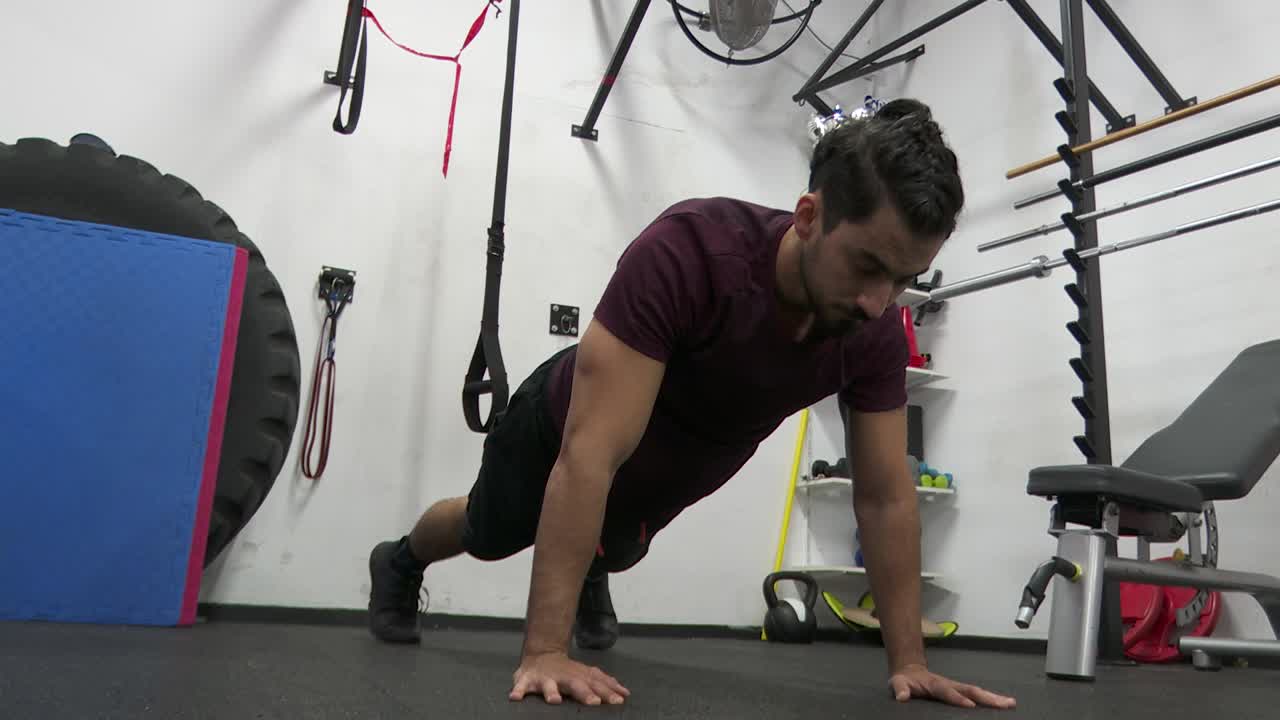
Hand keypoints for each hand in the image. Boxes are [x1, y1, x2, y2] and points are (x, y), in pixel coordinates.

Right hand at [510, 652, 629, 705]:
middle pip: (576, 685)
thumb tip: (625, 693)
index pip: (596, 684)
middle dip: (585, 693)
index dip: (608, 692)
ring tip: (554, 701)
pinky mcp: (527, 680)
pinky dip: (518, 690)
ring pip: (549, 686)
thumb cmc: (567, 670)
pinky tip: (515, 698)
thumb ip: (605, 684)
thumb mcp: (587, 674)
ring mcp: (545, 678)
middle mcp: (564, 676)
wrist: (542, 655)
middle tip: (594, 702)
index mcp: (579, 676)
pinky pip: (521, 686)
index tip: (618, 701)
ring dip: (551, 692)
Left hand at [888, 664, 1015, 708]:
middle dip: (986, 697)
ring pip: (977, 692)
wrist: (910, 671)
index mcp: (935, 684)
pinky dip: (990, 699)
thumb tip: (901, 696)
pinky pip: (976, 695)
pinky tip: (1004, 705)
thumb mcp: (897, 683)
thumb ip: (899, 689)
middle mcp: (949, 684)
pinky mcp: (960, 691)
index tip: (969, 706)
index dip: (957, 698)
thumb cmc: (904, 680)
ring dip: (993, 698)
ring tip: (1011, 703)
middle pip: (970, 690)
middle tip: (1004, 703)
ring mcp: (956, 687)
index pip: (947, 692)